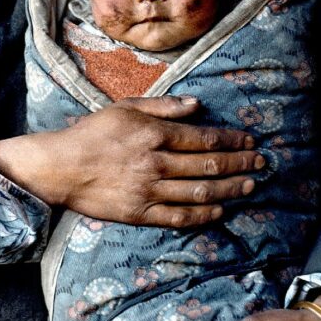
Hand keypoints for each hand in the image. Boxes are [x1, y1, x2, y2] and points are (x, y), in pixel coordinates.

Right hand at [0, 95, 262, 228]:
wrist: (59, 167)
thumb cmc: (91, 132)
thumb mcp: (125, 107)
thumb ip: (163, 106)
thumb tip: (197, 105)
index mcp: (154, 134)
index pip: (204, 138)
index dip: (231, 140)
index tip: (250, 141)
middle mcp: (156, 163)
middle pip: (208, 166)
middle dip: (239, 163)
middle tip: (260, 163)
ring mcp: (148, 191)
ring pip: (199, 192)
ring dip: (229, 189)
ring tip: (249, 185)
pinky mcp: (140, 213)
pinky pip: (178, 216)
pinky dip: (202, 214)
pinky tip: (219, 209)